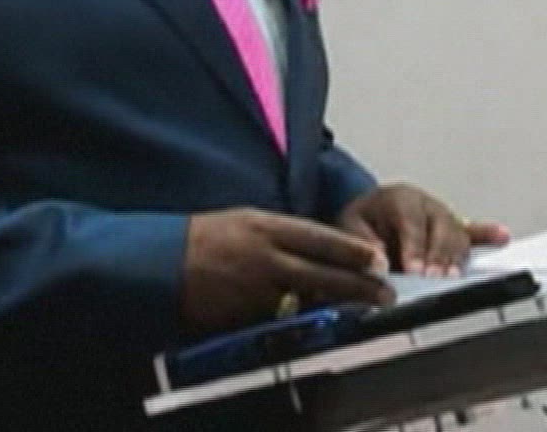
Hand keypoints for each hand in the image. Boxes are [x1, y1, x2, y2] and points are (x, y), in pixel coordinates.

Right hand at [181, 208, 393, 333]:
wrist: (160, 264)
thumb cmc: (205, 239)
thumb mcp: (247, 222)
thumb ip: (283, 235)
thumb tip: (320, 248)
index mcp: (265, 227)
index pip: (320, 237)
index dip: (353, 250)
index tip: (378, 259)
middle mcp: (265, 258)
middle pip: (323, 273)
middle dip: (359, 286)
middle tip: (386, 294)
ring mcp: (255, 291)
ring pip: (307, 301)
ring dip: (334, 306)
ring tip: (361, 311)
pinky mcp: (245, 317)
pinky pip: (281, 320)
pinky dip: (300, 321)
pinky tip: (319, 324)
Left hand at [337, 183, 509, 276]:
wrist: (370, 214)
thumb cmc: (363, 220)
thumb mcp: (349, 227)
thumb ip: (362, 243)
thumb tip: (378, 261)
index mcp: (399, 198)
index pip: (412, 222)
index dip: (415, 248)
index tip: (414, 270)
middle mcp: (425, 205)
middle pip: (441, 228)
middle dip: (438, 256)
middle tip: (433, 279)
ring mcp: (442, 216)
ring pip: (457, 235)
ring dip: (455, 258)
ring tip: (452, 278)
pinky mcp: (454, 228)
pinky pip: (474, 231)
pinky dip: (487, 234)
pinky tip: (500, 237)